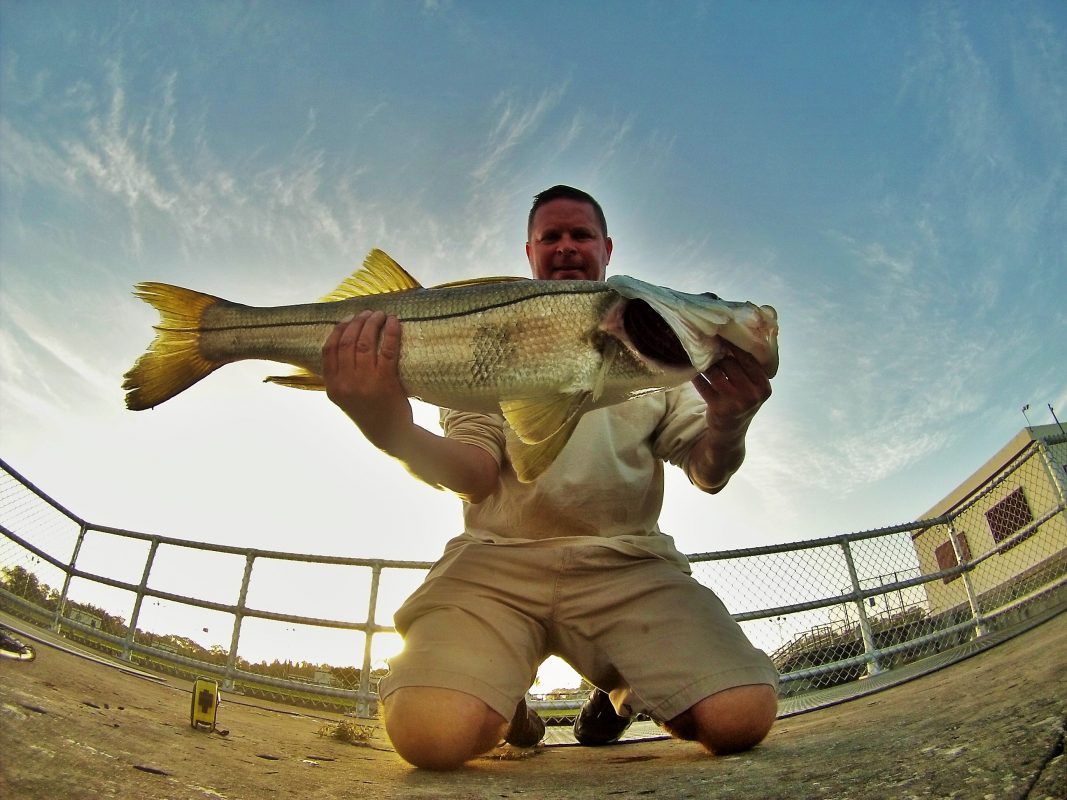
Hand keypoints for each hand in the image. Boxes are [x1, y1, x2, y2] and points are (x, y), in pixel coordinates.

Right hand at [322, 310, 414, 453]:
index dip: (339, 329)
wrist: (390, 434)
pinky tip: (394, 323)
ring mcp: (365, 382)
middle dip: (357, 322)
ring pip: (365, 343)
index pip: (329, 350)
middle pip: (347, 342)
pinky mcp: (386, 381)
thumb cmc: (369, 410)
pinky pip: (387, 349)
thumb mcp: (345, 396)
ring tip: (380, 315)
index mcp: (333, 387)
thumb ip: (340, 374)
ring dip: (373, 323)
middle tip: (368, 313)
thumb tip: (343, 339)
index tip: (349, 318)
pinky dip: (390, 332)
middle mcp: (346, 384)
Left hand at [685, 341, 771, 491]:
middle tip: (706, 345)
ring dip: (705, 363)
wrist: (729, 436)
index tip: (722, 334)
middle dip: (717, 354)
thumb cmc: (740, 405)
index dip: (734, 345)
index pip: (749, 358)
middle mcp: (753, 394)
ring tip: (698, 355)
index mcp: (764, 387)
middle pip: (730, 363)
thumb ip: (748, 370)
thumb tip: (730, 339)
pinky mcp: (719, 408)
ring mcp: (736, 402)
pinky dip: (696, 375)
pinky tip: (691, 370)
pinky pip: (703, 384)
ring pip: (716, 371)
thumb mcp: (752, 390)